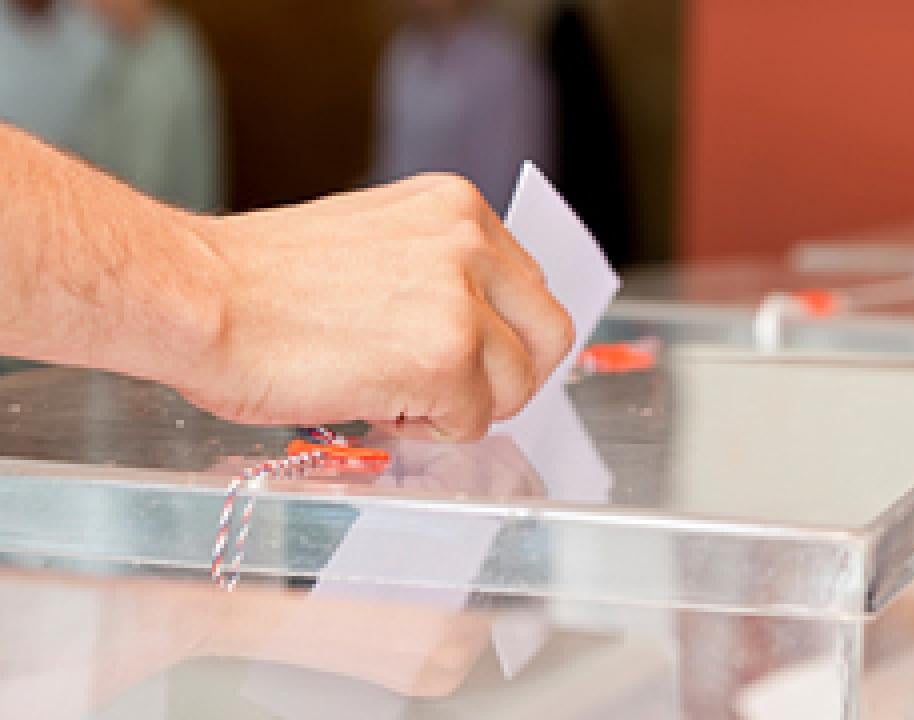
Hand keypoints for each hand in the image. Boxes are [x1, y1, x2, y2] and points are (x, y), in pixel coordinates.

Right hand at [174, 174, 572, 440]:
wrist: (196, 299)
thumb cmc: (259, 282)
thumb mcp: (377, 242)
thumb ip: (440, 272)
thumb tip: (484, 329)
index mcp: (458, 208)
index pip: (529, 287)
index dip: (502, 336)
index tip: (468, 357)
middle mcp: (472, 242)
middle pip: (549, 335)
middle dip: (507, 377)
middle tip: (449, 391)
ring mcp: (464, 300)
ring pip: (517, 386)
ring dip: (461, 406)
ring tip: (392, 392)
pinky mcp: (447, 359)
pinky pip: (472, 422)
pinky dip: (426, 429)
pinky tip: (373, 402)